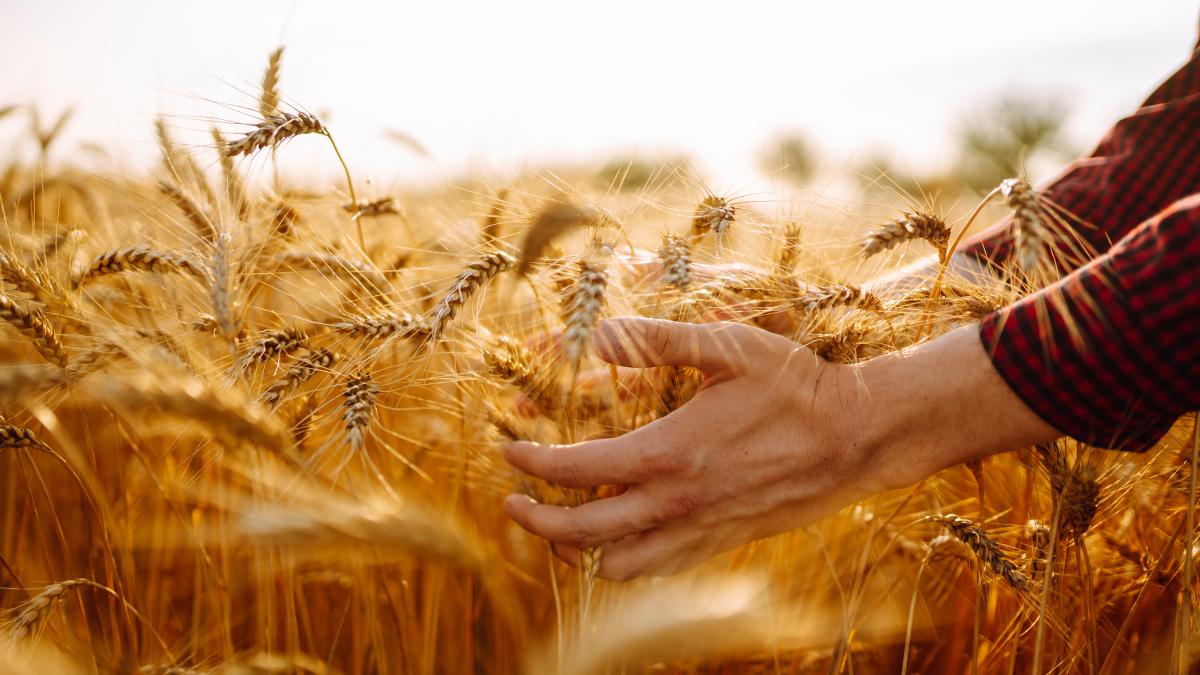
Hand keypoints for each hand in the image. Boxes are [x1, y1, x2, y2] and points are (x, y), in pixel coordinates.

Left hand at [504, 318, 880, 579]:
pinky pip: (660, 568)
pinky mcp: (723, 542)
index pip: (576, 470)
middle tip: (513, 503)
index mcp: (668, 453)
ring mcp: (701, 529)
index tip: (508, 451)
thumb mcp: (727, 347)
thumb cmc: (794, 386)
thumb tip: (595, 336)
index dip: (533, 463)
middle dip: (536, 521)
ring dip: (578, 550)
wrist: (856, 438)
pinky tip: (622, 537)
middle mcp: (677, 503)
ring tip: (560, 526)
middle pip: (581, 532)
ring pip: (618, 565)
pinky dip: (627, 561)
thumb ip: (658, 340)